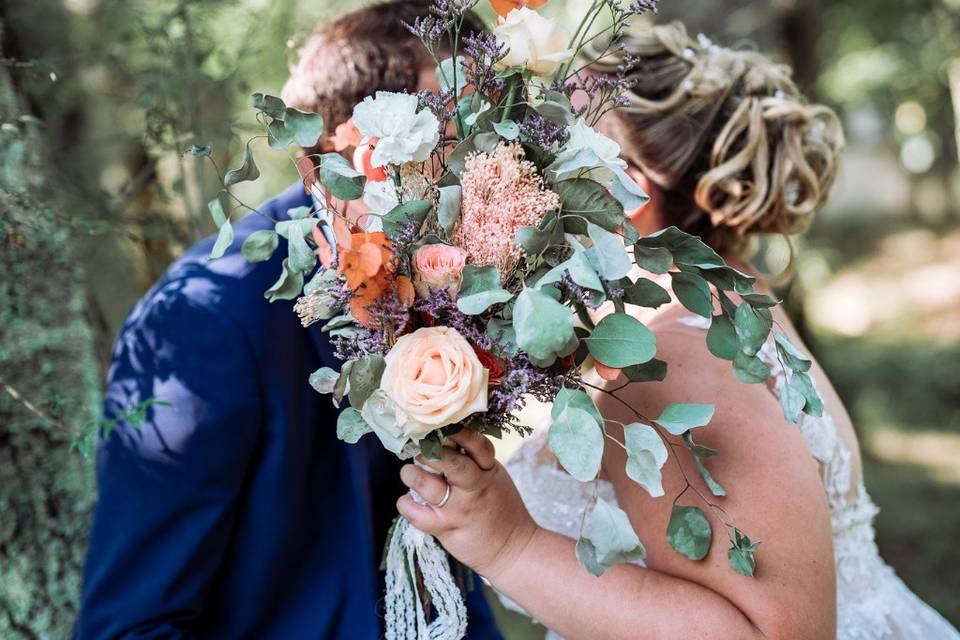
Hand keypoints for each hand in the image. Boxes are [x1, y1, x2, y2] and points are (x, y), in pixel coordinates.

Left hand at [397, 430, 539, 581]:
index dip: (460, 432)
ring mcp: (459, 509)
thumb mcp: (496, 478)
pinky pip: (416, 514)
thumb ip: (475, 460)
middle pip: (451, 462)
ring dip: (411, 474)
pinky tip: (408, 501)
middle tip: (418, 446)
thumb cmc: (501, 509)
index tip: (442, 425)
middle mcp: (474, 488)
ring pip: (427, 485)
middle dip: (430, 450)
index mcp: (489, 472)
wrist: (512, 550)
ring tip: (409, 472)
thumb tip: (446, 437)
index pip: (477, 445)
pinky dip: (406, 504)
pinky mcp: (445, 529)